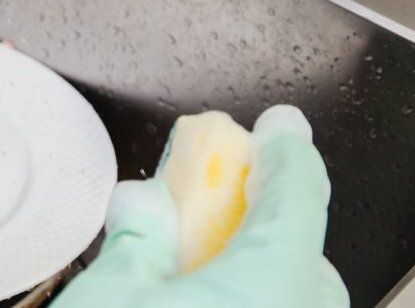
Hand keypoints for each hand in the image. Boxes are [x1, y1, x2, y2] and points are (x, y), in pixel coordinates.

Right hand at [52, 106, 349, 307]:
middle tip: (227, 192)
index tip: (280, 124)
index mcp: (268, 287)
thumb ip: (137, 238)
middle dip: (270, 212)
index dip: (287, 147)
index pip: (296, 192)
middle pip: (305, 249)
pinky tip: (210, 296)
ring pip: (298, 292)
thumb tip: (145, 205)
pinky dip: (256, 294)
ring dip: (264, 261)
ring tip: (211, 254)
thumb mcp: (109, 295)